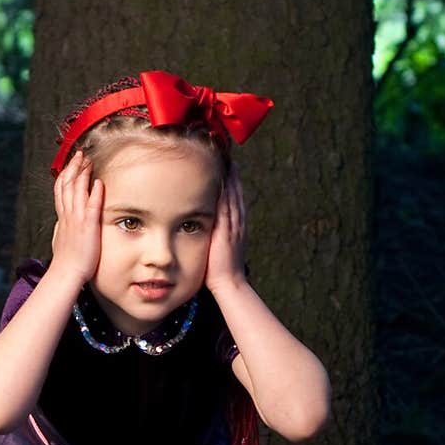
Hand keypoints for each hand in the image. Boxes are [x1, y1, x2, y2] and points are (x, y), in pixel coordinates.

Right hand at [49, 151, 103, 284]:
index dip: (65, 174)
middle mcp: (68, 214)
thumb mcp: (60, 239)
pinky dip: (95, 193)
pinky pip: (92, 206)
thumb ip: (62, 228)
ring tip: (89, 160)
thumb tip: (60, 223)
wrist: (66, 272)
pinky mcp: (87, 226)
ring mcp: (77, 219)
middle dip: (73, 167)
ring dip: (83, 173)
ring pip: (77, 190)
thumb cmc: (66, 260)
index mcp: (62, 217)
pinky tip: (99, 182)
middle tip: (80, 154)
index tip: (71, 163)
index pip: (61, 189)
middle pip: (67, 183)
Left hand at [204, 166, 246, 294]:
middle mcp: (237, 225)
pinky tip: (223, 180)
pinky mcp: (226, 231)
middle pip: (237, 196)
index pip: (235, 202)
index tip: (229, 171)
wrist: (229, 284)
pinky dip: (227, 193)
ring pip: (234, 198)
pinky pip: (227, 207)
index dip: (233, 186)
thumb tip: (208, 232)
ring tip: (228, 163)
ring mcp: (233, 227)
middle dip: (234, 178)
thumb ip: (215, 238)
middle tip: (230, 160)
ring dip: (231, 180)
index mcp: (236, 229)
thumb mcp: (219, 250)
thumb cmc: (220, 272)